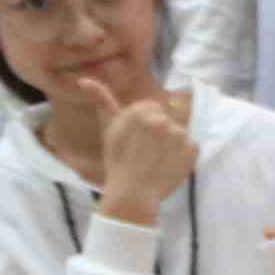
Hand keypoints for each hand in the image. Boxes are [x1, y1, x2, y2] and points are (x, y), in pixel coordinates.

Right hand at [97, 81, 199, 221]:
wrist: (131, 195)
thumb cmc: (117, 161)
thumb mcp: (109, 128)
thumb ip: (102, 100)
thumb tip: (83, 79)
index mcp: (140, 111)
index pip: (153, 108)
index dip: (146, 126)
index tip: (137, 141)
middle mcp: (161, 119)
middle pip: (167, 119)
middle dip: (159, 134)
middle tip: (145, 153)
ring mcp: (178, 133)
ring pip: (179, 133)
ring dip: (172, 146)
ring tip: (156, 161)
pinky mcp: (192, 148)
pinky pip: (191, 147)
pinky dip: (183, 157)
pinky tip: (168, 167)